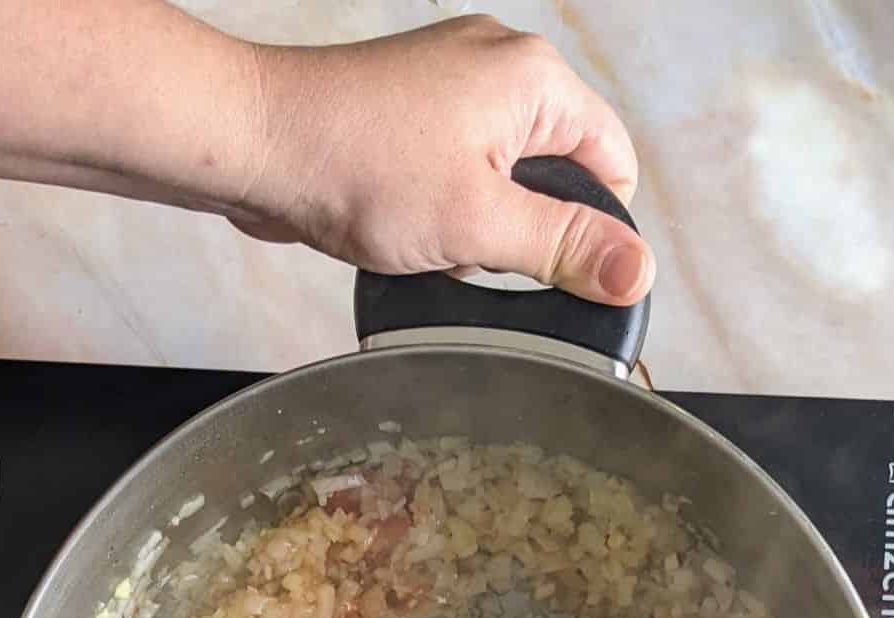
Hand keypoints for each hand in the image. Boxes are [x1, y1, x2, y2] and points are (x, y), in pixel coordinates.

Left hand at [237, 14, 654, 304]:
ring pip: (502, 182)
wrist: (256, 145)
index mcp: (534, 79)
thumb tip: (637, 273)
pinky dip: (439, 213)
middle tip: (476, 250)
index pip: (612, 163)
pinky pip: (454, 176)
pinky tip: (402, 226)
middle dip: (523, 231)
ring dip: (476, 229)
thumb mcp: (480, 225)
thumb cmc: (356, 166)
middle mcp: (498, 69)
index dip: (596, 229)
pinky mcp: (409, 115)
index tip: (563, 272)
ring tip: (429, 236)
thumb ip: (563, 249)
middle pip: (556, 175)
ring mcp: (449, 89)